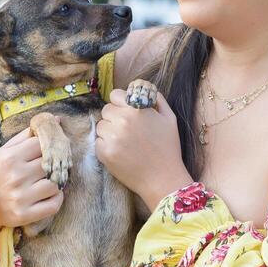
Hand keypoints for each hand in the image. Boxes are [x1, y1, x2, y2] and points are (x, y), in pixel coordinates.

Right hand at [0, 127, 64, 232]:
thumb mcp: (6, 151)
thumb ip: (29, 136)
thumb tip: (57, 120)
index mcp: (10, 158)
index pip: (42, 144)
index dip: (46, 146)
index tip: (45, 150)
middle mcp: (16, 177)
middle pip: (51, 163)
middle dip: (53, 163)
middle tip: (50, 165)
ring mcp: (21, 197)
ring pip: (56, 184)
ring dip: (56, 181)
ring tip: (48, 180)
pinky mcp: (25, 215)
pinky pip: (54, 204)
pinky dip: (56, 198)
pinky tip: (48, 194)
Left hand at [96, 86, 191, 210]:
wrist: (163, 179)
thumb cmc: (168, 148)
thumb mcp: (169, 118)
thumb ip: (156, 98)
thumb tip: (142, 87)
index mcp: (136, 109)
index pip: (115, 95)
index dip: (121, 103)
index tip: (127, 112)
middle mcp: (122, 121)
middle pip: (106, 110)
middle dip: (115, 117)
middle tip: (127, 130)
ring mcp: (111, 138)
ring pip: (101, 126)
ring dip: (109, 131)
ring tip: (125, 142)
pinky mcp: (104, 153)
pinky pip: (98, 142)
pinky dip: (106, 146)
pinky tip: (121, 152)